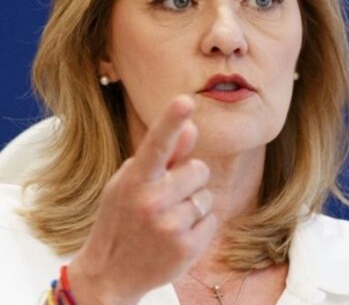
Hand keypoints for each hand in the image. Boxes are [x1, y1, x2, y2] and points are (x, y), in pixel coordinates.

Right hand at [68, 95, 216, 303]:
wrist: (110, 274)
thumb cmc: (123, 219)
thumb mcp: (132, 185)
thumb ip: (166, 157)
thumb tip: (192, 128)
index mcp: (134, 180)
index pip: (157, 144)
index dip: (171, 121)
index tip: (185, 100)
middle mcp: (150, 201)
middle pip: (199, 169)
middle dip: (189, 181)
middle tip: (165, 200)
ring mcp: (169, 226)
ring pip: (206, 197)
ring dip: (193, 206)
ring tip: (167, 222)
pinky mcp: (187, 248)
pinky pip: (212, 220)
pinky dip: (200, 227)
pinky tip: (176, 238)